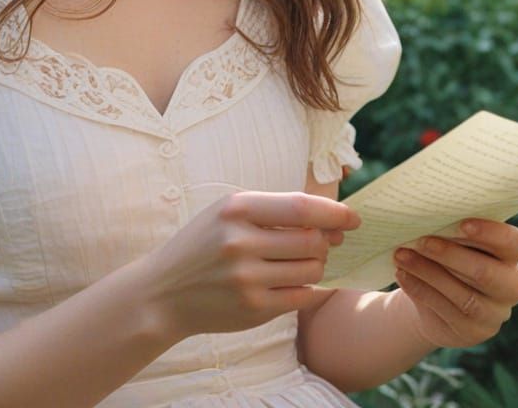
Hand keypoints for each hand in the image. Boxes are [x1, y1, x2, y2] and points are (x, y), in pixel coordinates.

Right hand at [143, 191, 360, 340]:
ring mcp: (247, 278)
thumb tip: (330, 219)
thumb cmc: (204, 243)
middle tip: (324, 241)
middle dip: (326, 241)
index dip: (334, 212)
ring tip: (301, 261)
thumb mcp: (228, 211)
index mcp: (237, 209)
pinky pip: (301, 295)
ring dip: (317, 265)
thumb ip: (273, 210)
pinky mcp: (253, 309)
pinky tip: (296, 281)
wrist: (164, 291)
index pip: (301, 207)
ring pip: (311, 269)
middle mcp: (241, 242)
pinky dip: (307, 287)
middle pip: (312, 241)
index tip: (353, 217)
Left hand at [391, 218, 517, 347]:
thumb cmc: (448, 255)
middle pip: (486, 273)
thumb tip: (427, 214)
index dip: (491, 233)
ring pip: (464, 296)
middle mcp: (511, 286)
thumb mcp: (455, 241)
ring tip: (401, 256)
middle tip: (420, 240)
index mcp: (511, 256)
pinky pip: (446, 310)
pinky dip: (420, 289)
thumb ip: (452, 230)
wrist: (435, 299)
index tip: (461, 223)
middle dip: (450, 255)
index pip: (515, 243)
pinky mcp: (472, 331)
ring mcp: (494, 313)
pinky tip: (402, 274)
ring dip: (428, 273)